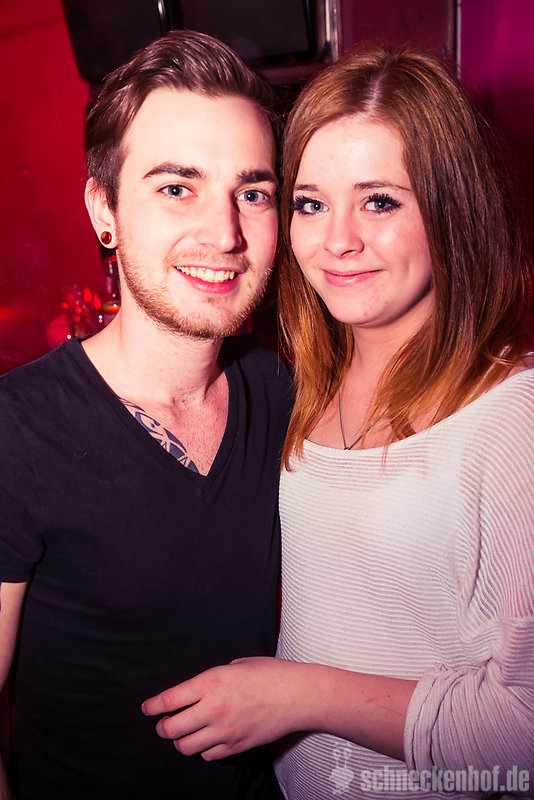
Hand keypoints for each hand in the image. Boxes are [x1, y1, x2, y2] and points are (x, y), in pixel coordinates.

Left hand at [142, 656, 303, 760]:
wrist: (297, 695)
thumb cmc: (269, 674)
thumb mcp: (236, 665)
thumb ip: (212, 679)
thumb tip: (196, 692)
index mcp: (211, 682)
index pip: (169, 700)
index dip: (152, 706)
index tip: (147, 708)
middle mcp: (214, 709)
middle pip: (171, 729)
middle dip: (162, 727)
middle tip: (163, 722)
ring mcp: (225, 731)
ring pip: (186, 747)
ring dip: (180, 740)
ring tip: (183, 732)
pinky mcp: (237, 746)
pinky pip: (208, 755)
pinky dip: (202, 748)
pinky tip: (207, 738)